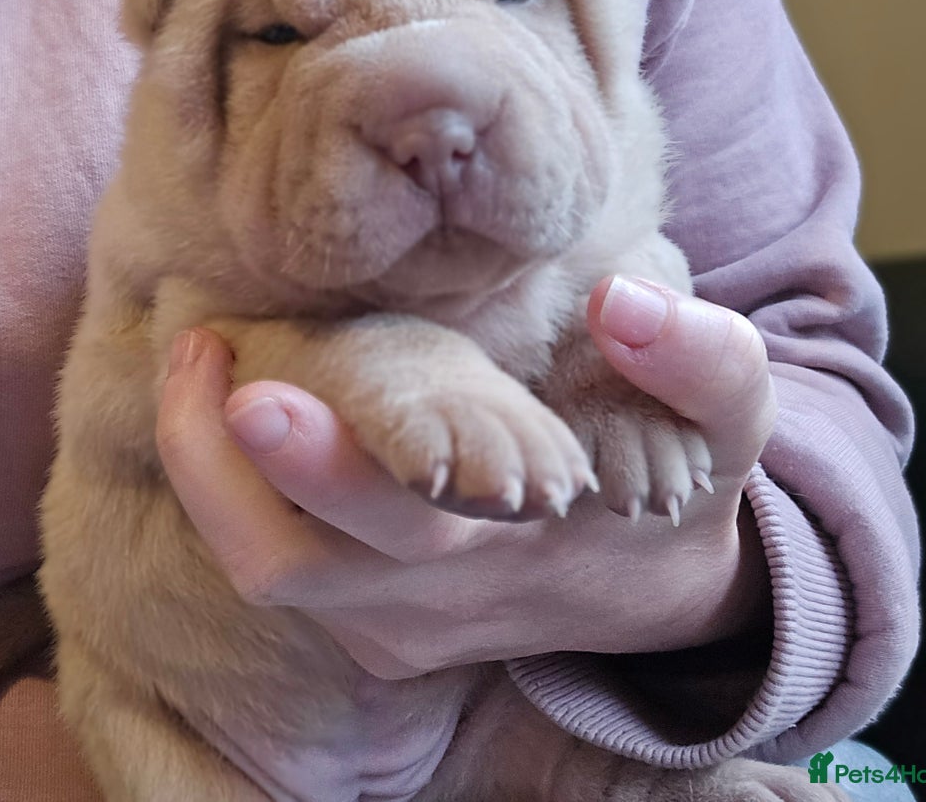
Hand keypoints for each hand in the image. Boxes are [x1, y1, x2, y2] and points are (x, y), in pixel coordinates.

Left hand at [156, 276, 775, 679]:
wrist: (651, 585)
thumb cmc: (682, 476)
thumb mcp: (730, 415)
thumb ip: (700, 359)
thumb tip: (623, 303)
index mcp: (528, 539)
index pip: (417, 524)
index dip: (329, 468)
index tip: (258, 394)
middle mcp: (442, 593)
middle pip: (298, 561)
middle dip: (220, 468)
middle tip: (195, 347)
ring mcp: (395, 618)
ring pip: (265, 568)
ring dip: (203, 471)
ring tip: (198, 356)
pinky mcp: (369, 620)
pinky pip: (274, 561)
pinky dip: (226, 487)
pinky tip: (227, 395)